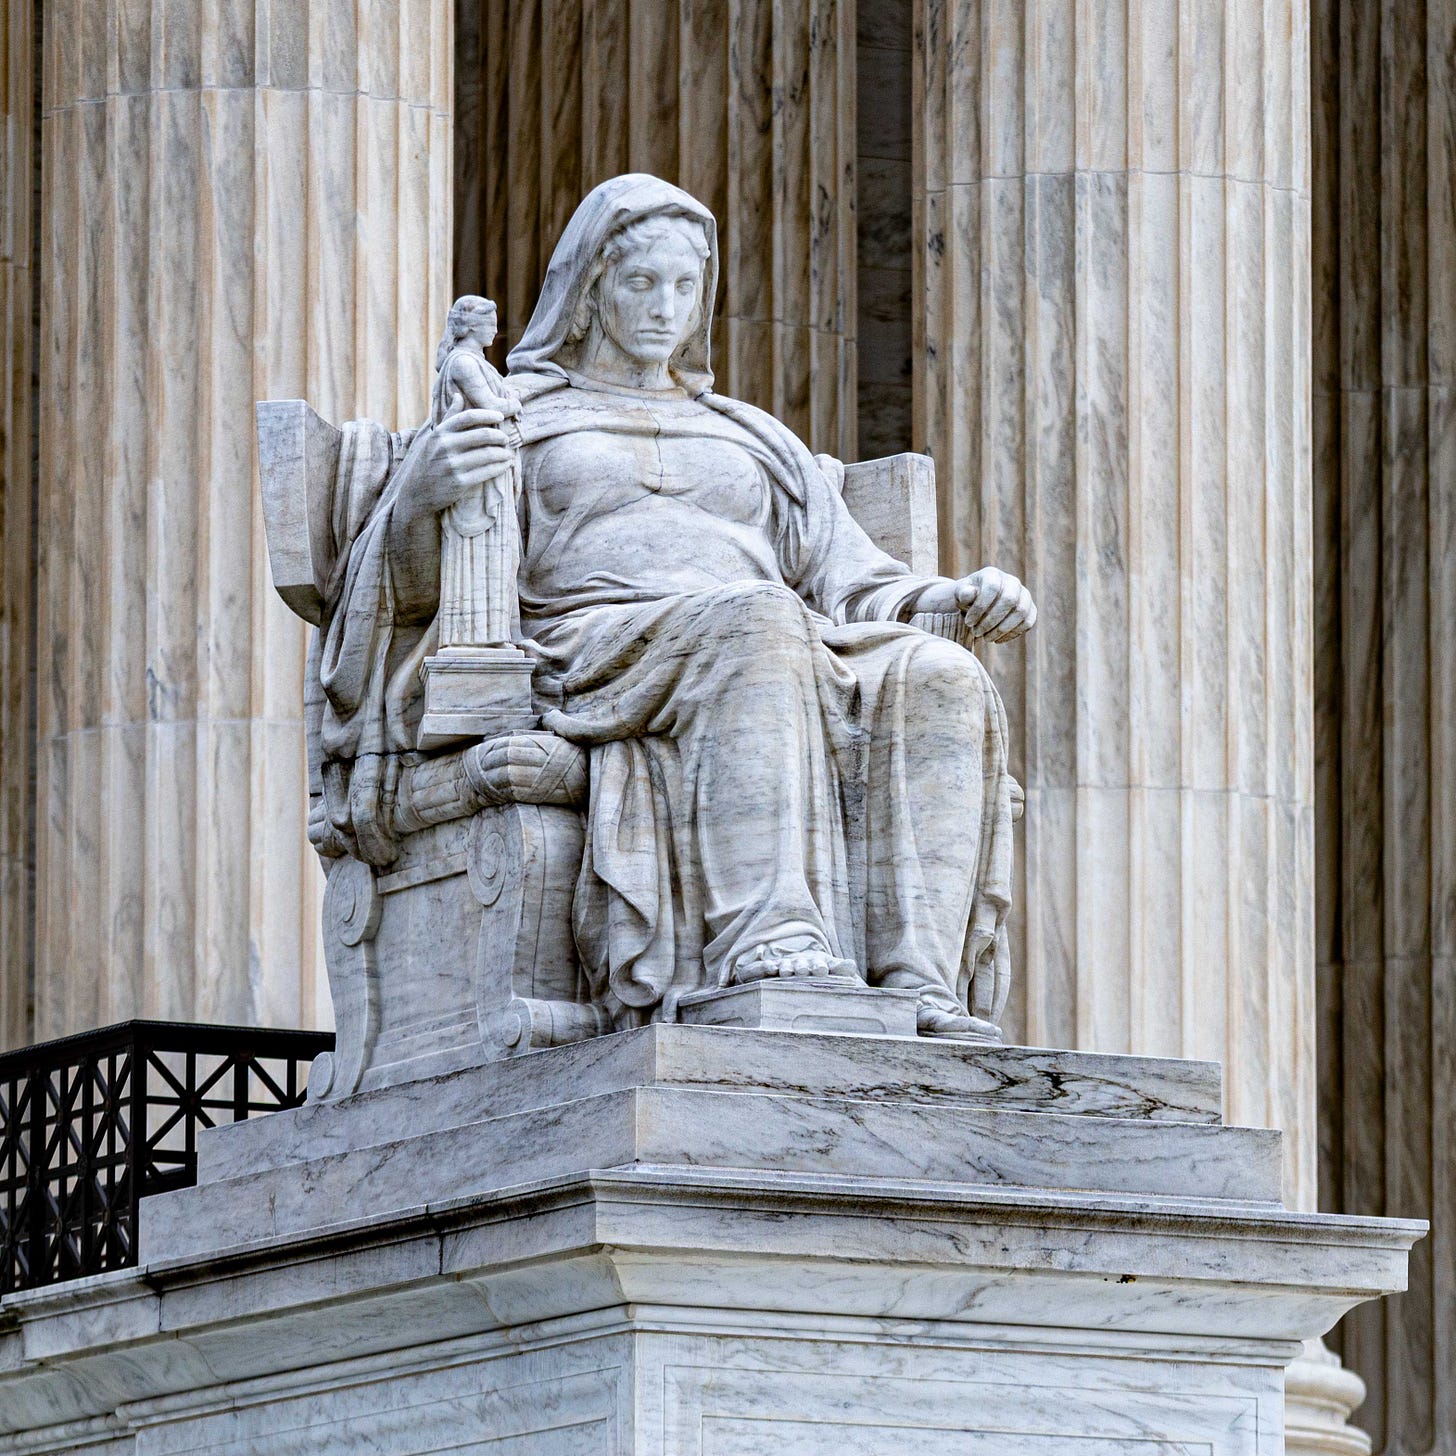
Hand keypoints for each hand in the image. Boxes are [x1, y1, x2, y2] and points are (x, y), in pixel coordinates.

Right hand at [396, 408, 511, 522]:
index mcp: (440, 433)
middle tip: (506, 438)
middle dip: (500, 436)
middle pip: (483, 435)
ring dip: (503, 453)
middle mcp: (445, 447)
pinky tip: (506, 465)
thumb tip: (458, 395)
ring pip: (488, 454)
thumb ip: (448, 418)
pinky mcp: (460, 483)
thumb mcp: (432, 438)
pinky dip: (500, 467)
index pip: (468, 417)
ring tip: (509, 453)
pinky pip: (487, 472)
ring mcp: (453, 465)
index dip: (488, 414)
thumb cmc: (427, 462)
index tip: (500, 416)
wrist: (415, 494)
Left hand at [472, 732, 587, 806]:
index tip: (483, 750)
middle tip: (477, 766)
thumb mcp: (556, 741)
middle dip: (489, 762)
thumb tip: (512, 732)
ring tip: (482, 779)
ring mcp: (539, 778)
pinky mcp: (538, 794)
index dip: (494, 748)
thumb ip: (536, 737)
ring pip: (507, 776)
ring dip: (491, 778)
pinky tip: (494, 791)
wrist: (591, 779)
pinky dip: (501, 791)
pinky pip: (514, 792)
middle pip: (505, 759)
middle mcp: (540, 760)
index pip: (510, 744)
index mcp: (543, 744)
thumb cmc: (573, 758)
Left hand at [914, 568, 1036, 641]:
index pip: (992, 588)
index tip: (968, 623)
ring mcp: (1024, 595)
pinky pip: (1028, 622)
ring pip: (1021, 612)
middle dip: (992, 620)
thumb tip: (969, 592)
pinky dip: (1012, 634)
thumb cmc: (968, 599)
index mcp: (993, 574)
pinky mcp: (1031, 610)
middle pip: (1009, 600)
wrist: (979, 603)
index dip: (980, 608)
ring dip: (1002, 629)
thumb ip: (962, 593)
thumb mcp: (960, 595)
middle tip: (977, 633)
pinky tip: (997, 640)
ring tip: (986, 638)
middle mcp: (1012, 582)